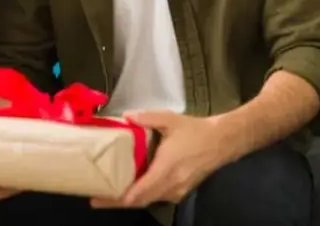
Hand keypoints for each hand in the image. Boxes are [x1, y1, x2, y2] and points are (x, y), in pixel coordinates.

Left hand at [90, 110, 224, 208]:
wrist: (222, 141)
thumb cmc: (195, 131)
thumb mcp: (170, 120)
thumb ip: (146, 118)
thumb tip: (125, 116)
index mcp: (167, 167)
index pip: (142, 190)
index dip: (121, 198)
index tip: (102, 198)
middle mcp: (172, 184)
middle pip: (141, 200)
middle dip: (118, 202)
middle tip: (97, 199)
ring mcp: (177, 190)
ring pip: (149, 200)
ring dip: (130, 200)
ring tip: (109, 195)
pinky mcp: (181, 191)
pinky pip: (157, 197)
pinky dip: (142, 196)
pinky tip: (130, 190)